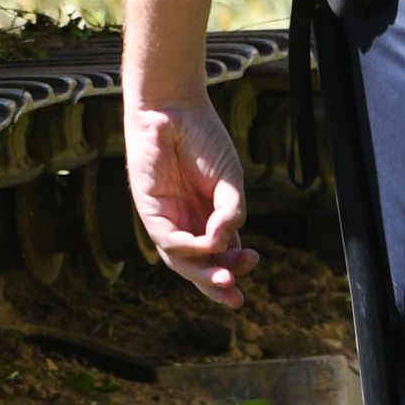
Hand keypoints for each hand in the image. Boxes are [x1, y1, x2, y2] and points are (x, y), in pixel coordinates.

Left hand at [125, 96, 255, 307]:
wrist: (176, 108)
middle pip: (198, 266)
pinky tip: (208, 246)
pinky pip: (167, 239)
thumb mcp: (229, 181)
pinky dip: (188, 248)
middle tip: (236, 296)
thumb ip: (230, 213)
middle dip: (217, 284)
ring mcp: (167, 217)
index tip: (255, 262)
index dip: (234, 266)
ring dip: (203, 274)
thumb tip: (223, 244)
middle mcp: (186, 221)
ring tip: (227, 280)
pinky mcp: (149, 208)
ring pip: (181, 261)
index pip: (219, 254)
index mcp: (207, 217)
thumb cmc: (204, 140)